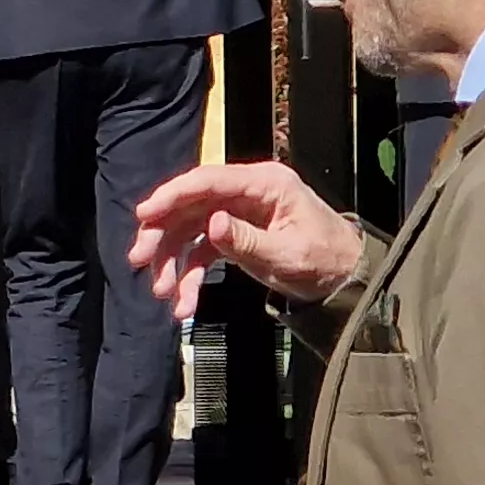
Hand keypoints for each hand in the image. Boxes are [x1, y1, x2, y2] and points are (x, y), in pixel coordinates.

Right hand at [128, 160, 366, 317]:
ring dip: (171, 261)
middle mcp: (247, 193)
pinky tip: (183, 303)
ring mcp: (238, 214)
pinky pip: (202, 251)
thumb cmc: (325, 261)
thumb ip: (247, 240)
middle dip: (162, 233)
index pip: (209, 181)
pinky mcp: (234, 235)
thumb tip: (212, 224)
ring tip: (162, 291)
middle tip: (139, 259)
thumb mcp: (288, 254)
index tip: (144, 215)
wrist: (345, 280)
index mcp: (265, 184)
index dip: (171, 195)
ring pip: (189, 229)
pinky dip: (189, 276)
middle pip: (191, 204)